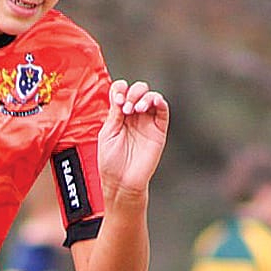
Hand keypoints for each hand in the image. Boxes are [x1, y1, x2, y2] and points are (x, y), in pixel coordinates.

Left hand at [98, 78, 169, 196]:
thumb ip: (114, 113)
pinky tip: (151, 103)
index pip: (122, 92)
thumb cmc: (111, 162)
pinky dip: (159, 101)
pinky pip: (163, 109)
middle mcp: (133, 116)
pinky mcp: (158, 129)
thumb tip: (119, 94)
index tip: (117, 100)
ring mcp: (147, 122)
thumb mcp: (107, 133)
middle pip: (137, 90)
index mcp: (118, 116)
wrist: (121, 181)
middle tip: (126, 108)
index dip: (120, 89)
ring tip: (136, 110)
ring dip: (143, 97)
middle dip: (132, 93)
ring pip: (150, 96)